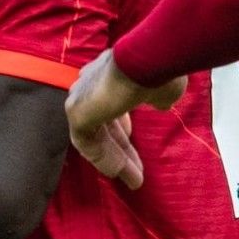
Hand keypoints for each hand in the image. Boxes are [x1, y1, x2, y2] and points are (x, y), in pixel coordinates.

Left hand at [65, 49, 186, 189]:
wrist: (147, 59)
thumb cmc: (159, 68)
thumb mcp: (160, 87)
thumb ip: (155, 96)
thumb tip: (158, 103)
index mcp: (106, 76)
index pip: (109, 108)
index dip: (121, 129)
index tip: (133, 145)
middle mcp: (88, 87)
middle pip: (103, 126)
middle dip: (121, 150)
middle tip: (136, 173)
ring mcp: (81, 99)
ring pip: (96, 137)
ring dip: (115, 159)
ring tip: (134, 180)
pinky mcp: (78, 114)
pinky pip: (86, 143)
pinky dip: (102, 158)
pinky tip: (118, 172)